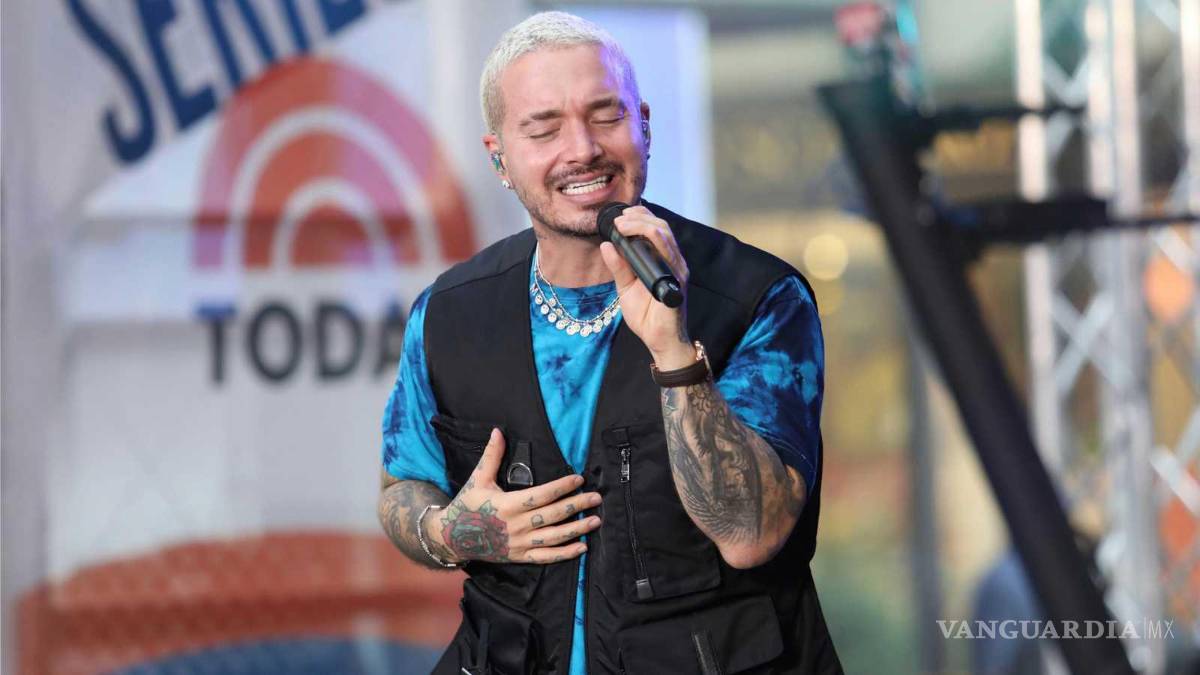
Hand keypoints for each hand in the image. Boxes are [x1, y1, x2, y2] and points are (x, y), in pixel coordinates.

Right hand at [424, 428, 601, 563]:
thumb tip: (498, 431)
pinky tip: (582, 547)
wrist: (452, 537)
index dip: (561, 487)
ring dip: (577, 529)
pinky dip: (565, 554)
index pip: (541, 495)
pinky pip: (546, 557)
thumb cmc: (467, 505)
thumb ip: (491, 456)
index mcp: (508, 505)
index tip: (579, 479)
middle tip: (596, 498)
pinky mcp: (519, 556)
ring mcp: (519, 543)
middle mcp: (517, 525)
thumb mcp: (478, 479)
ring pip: (554, 537)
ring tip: (595, 521)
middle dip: (577, 506)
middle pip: (553, 515)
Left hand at [598, 205, 695, 369]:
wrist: (659, 340)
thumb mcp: (625, 288)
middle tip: (618, 219)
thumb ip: (618, 266)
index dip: (640, 217)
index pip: (656, 229)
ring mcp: (677, 269)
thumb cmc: (647, 316)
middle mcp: (673, 261)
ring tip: (622, 224)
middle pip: (661, 226)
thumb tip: (606, 245)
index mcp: (662, 260)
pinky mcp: (678, 280)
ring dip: (642, 225)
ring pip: (665, 234)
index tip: (620, 216)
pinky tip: (636, 238)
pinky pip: (668, 254)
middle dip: (639, 217)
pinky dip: (652, 240)